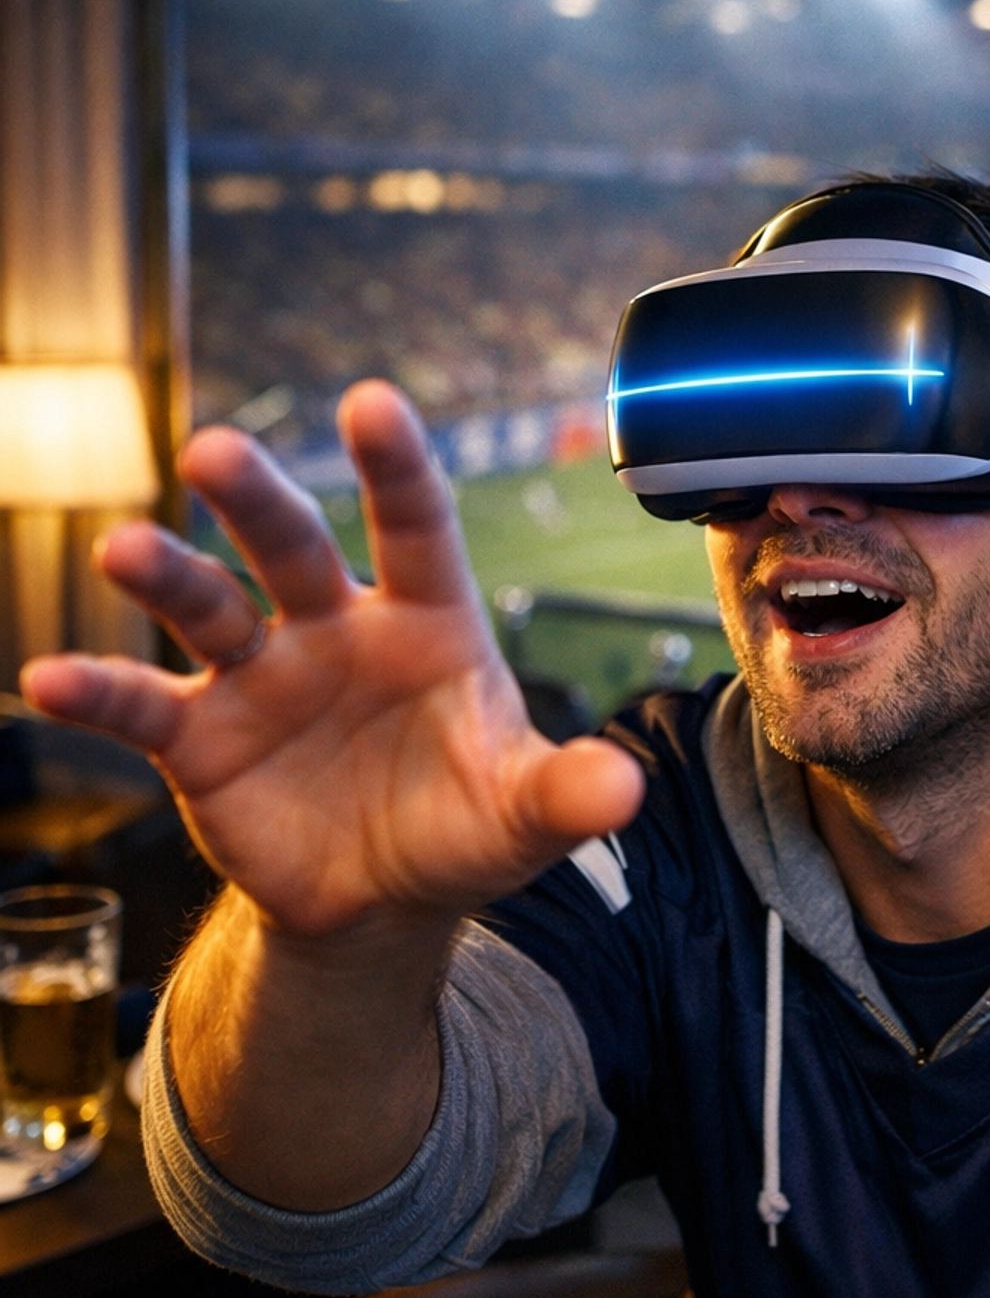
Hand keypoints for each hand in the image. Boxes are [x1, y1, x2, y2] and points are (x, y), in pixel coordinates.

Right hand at [21, 382, 644, 936]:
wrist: (384, 896)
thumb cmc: (462, 823)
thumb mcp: (521, 813)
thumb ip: (564, 793)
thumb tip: (624, 792)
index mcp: (427, 620)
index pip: (416, 527)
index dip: (396, 468)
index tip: (374, 401)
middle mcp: (335, 626)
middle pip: (292, 546)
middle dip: (256, 498)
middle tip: (214, 451)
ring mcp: (261, 674)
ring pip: (208, 606)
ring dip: (165, 575)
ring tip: (122, 548)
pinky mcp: (202, 737)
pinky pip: (143, 707)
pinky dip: (98, 693)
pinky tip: (48, 679)